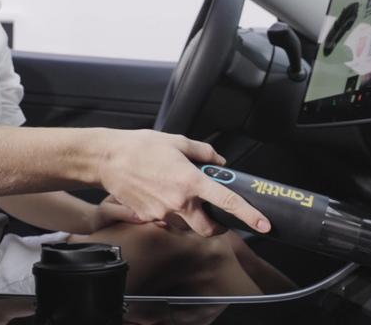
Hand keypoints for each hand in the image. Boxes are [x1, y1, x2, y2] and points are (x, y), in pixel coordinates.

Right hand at [95, 129, 271, 236]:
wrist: (107, 159)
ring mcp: (163, 213)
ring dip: (194, 217)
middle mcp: (179, 202)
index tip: (263, 224)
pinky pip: (168, 220)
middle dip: (220, 226)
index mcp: (191, 182)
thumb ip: (204, 153)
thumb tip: (219, 163)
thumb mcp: (178, 142)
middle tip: (221, 216)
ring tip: (185, 196)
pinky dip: (173, 211)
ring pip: (188, 225)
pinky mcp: (149, 217)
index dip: (249, 215)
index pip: (228, 202)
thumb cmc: (140, 148)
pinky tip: (164, 194)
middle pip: (210, 229)